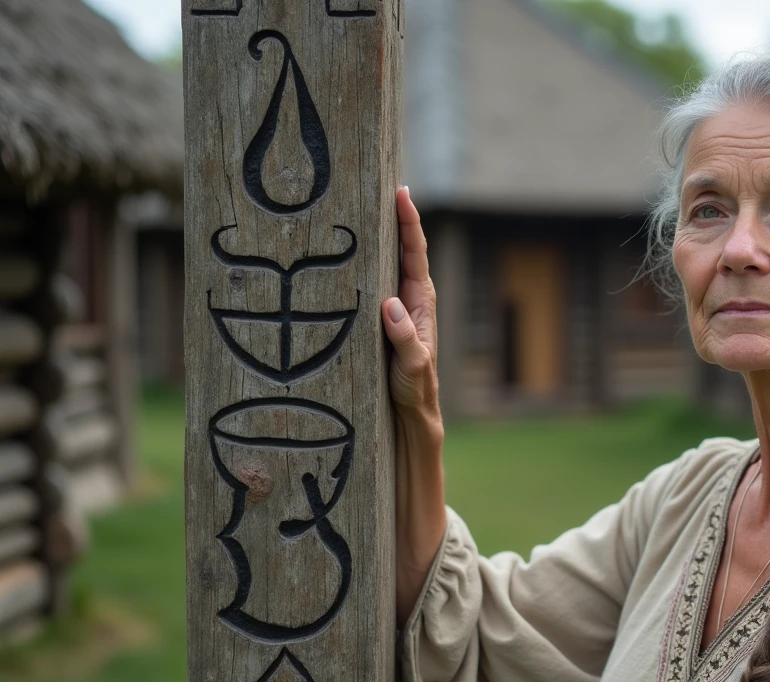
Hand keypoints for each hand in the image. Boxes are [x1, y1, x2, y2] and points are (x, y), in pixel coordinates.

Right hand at [382, 187, 439, 418]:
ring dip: (375, 234)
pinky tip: (346, 248)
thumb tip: (389, 304)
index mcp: (420, 301)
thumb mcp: (411, 365)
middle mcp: (409, 296)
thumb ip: (404, 337)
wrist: (411, 409)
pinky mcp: (381, 316)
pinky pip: (371, 279)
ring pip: (386, 261)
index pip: (415, 252)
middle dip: (391, 215)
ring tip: (359, 203)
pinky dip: (362, 260)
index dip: (408, 221)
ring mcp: (395, 304)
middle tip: (375, 181)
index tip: (401, 192)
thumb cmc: (414, 387)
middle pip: (402, 247)